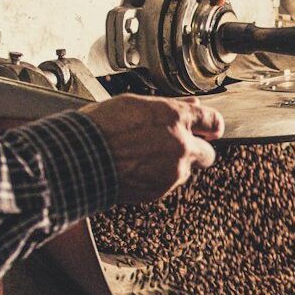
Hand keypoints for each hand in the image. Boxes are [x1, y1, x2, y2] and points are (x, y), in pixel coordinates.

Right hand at [82, 95, 223, 203]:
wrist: (81, 159)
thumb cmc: (101, 128)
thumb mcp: (135, 104)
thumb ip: (169, 107)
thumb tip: (190, 105)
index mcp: (175, 118)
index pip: (212, 120)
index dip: (213, 125)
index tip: (211, 129)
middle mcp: (180, 145)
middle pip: (208, 153)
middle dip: (196, 150)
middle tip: (176, 146)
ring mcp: (172, 170)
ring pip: (185, 170)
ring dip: (172, 165)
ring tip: (143, 157)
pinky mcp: (161, 190)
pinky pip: (167, 183)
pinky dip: (157, 178)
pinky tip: (136, 168)